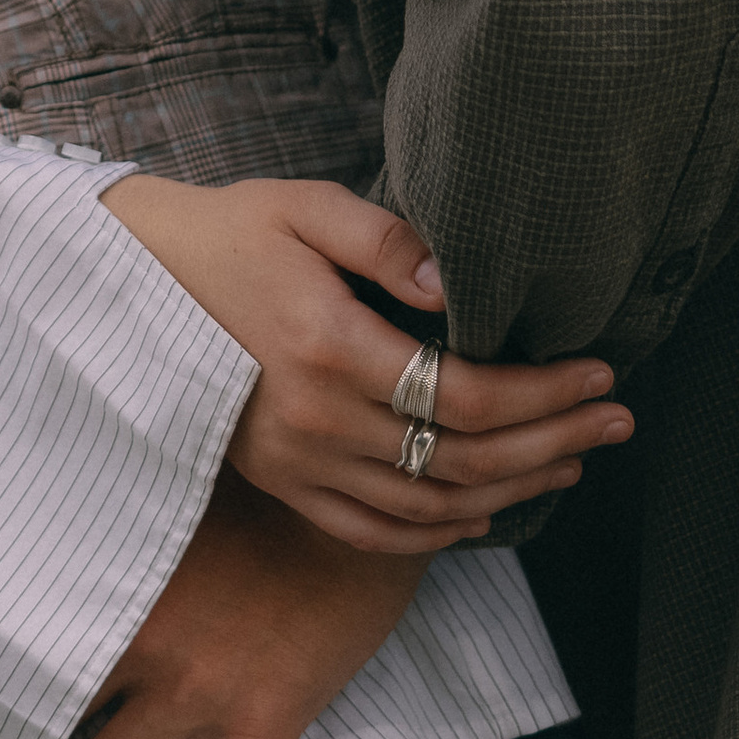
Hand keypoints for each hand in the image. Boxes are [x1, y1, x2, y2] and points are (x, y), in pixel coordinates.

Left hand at [31, 469, 418, 738]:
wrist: (363, 495)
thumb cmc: (263, 480)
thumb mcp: (169, 476)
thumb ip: (108, 507)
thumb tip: (43, 488)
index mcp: (109, 567)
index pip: (11, 630)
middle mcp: (139, 635)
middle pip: (39, 718)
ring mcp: (198, 691)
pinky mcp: (261, 728)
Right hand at [103, 175, 630, 549]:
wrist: (122, 285)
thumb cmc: (223, 232)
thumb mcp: (302, 207)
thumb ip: (388, 242)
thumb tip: (464, 288)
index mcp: (328, 348)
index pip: (466, 398)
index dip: (545, 395)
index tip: (600, 374)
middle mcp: (315, 422)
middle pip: (463, 462)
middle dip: (553, 443)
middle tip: (615, 422)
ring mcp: (295, 465)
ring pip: (428, 509)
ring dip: (511, 492)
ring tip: (569, 463)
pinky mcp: (279, 484)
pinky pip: (373, 531)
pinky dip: (439, 531)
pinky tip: (484, 509)